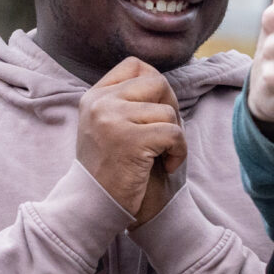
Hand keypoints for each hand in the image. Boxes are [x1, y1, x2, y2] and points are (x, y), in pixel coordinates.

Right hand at [76, 57, 188, 220]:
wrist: (98, 208)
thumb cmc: (113, 170)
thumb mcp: (110, 126)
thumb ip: (127, 102)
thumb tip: (161, 83)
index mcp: (95, 97)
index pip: (134, 66)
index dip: (155, 86)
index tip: (154, 113)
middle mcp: (100, 103)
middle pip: (156, 82)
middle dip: (170, 108)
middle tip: (165, 136)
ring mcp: (112, 120)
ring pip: (168, 112)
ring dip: (175, 137)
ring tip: (161, 156)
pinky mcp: (129, 140)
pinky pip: (173, 133)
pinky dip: (178, 152)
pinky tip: (166, 166)